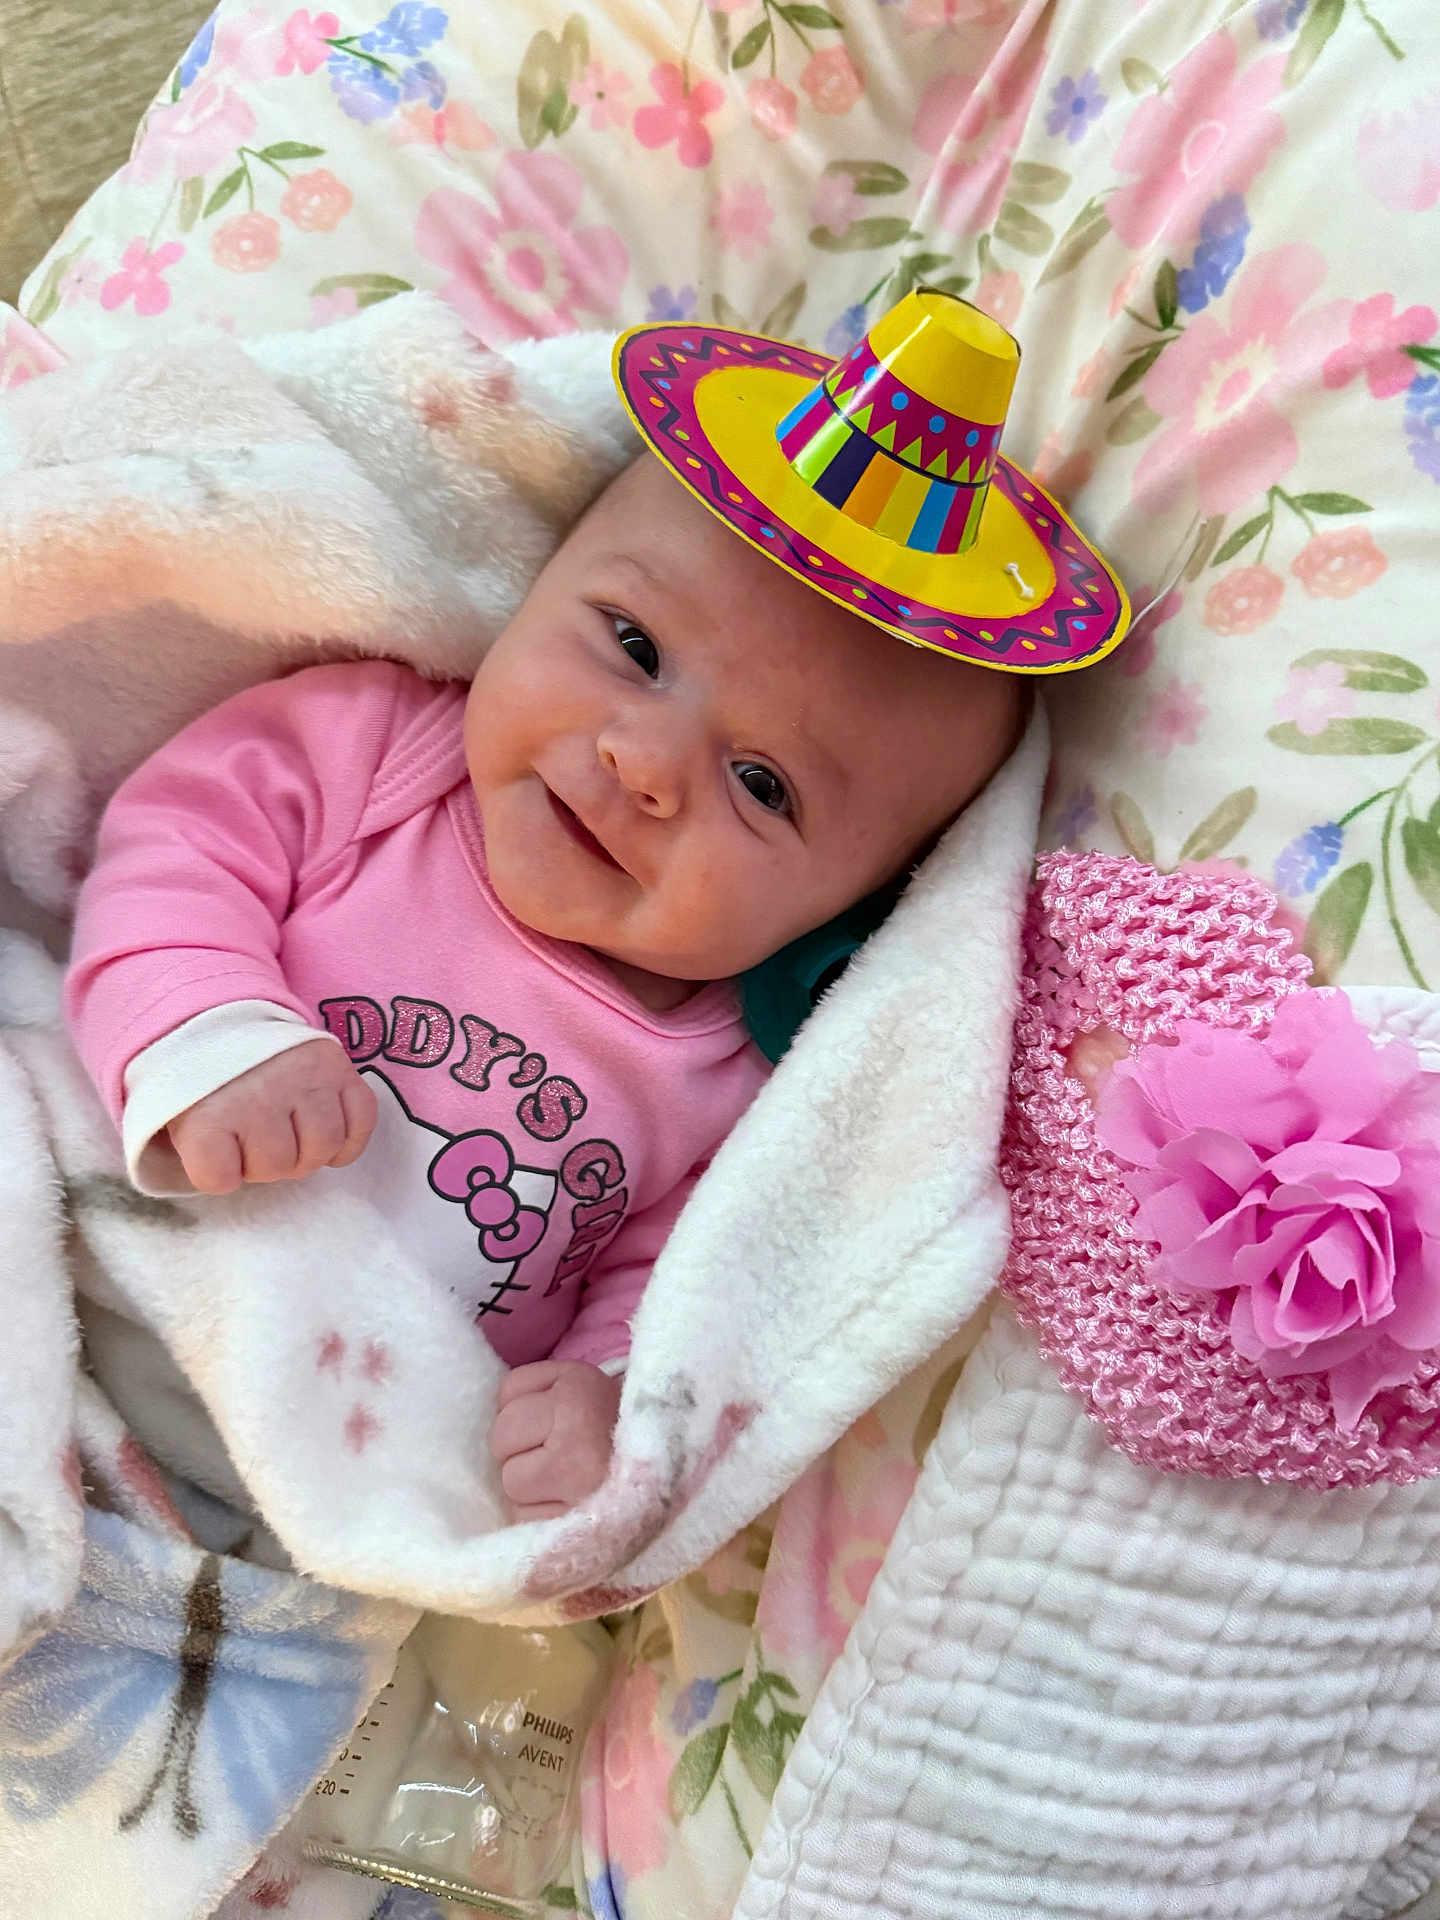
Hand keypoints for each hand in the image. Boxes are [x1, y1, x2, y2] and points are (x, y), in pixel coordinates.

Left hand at [166, 1039, 375, 1193]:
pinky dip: (349, 1138)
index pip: (219, 1178)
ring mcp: (303, 1080)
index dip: (221, 1173)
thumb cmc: (205, 1083)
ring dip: (310, 1151)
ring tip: (293, 1136)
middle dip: (268, 1161)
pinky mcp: (339, 1068)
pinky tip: (330, 1135)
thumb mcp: (179, 1114)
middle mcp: (258, 1096)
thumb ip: (196, 1154)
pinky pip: (362, 1121)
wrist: (227, 1017)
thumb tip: (223, 1181)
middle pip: (277, 1166)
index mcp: (208, 1113)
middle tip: (257, 1140)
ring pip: (323, 1146)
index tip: (218, 1151)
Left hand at [490, 1360, 622, 1520]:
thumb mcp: (582, 1385)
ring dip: (529, 1487)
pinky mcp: (573, 1525)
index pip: (509, 1392)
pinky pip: (524, 1519)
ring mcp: (575, 1481)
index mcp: (578, 1389)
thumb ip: (535, 1390)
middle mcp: (576, 1430)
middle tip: (556, 1455)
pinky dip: (538, 1517)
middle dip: (519, 1449)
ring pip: (511, 1483)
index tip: (552, 1420)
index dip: (524, 1409)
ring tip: (565, 1483)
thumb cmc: (617, 1428)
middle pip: (502, 1438)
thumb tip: (490, 1415)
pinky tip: (568, 1507)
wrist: (671, 1471)